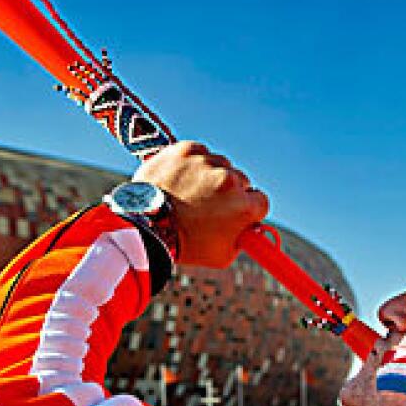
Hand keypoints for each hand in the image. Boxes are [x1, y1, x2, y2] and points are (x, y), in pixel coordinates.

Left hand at [132, 142, 268, 267]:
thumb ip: (244, 240)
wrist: (144, 228)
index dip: (248, 208)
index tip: (235, 212)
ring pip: (219, 165)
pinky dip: (191, 164)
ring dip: (209, 176)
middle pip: (241, 181)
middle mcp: (229, 180)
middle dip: (229, 192)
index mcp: (243, 206)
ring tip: (188, 193)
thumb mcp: (223, 255)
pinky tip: (180, 180)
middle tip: (208, 205)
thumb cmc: (184, 246)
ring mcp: (206, 162)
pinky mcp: (186, 150)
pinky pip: (198, 153)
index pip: (260, 200)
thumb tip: (253, 229)